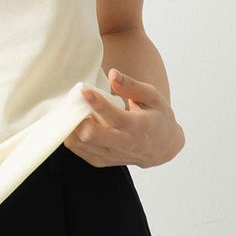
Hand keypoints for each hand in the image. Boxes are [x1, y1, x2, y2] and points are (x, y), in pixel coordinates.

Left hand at [64, 67, 184, 169]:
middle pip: (91, 135)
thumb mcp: (152, 97)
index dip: (97, 103)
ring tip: (78, 112)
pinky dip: (74, 135)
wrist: (162, 147)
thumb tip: (113, 73)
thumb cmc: (157, 118)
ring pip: (80, 143)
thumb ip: (131, 85)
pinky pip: (78, 150)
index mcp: (138, 127)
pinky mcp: (101, 161)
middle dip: (78, 118)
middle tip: (76, 103)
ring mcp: (110, 156)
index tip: (84, 90)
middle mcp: (124, 144)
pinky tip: (80, 123)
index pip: (115, 117)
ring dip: (73, 125)